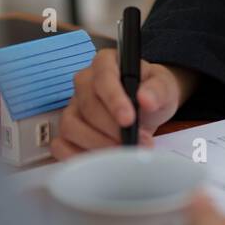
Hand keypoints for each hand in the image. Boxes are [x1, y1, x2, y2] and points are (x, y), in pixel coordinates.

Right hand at [52, 50, 189, 158]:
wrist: (148, 108)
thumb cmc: (151, 92)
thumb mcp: (164, 87)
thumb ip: (157, 90)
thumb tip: (146, 100)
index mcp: (105, 63)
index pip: (103, 77)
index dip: (114, 100)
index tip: (128, 120)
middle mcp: (84, 83)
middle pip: (87, 106)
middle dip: (112, 129)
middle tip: (137, 142)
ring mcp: (73, 107)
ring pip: (71, 127)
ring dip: (97, 145)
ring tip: (124, 152)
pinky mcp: (68, 131)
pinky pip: (61, 146)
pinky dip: (78, 157)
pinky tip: (101, 162)